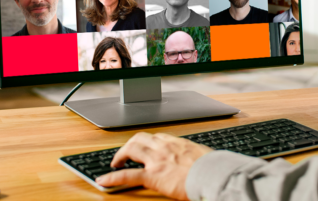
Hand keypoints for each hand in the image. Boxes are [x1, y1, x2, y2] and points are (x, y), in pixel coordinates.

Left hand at [96, 132, 212, 199]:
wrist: (214, 175)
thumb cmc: (213, 167)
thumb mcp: (203, 156)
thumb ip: (194, 156)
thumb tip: (198, 161)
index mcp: (177, 143)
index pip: (155, 137)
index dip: (146, 142)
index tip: (143, 146)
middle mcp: (164, 147)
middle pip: (139, 139)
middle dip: (129, 145)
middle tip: (125, 154)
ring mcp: (157, 160)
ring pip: (131, 150)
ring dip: (120, 156)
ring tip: (115, 164)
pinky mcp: (153, 176)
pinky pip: (128, 175)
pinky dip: (113, 177)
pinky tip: (103, 180)